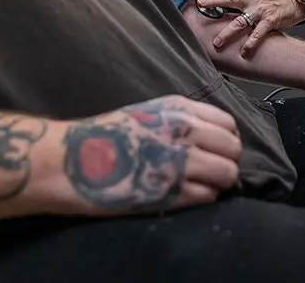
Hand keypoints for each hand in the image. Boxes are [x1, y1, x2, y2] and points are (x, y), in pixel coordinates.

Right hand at [62, 96, 241, 214]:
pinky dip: (203, 197)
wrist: (71, 160)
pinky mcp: (172, 191)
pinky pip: (209, 195)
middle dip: (227, 162)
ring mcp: (181, 161)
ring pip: (228, 174)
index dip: (227, 139)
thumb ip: (182, 118)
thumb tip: (212, 135)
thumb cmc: (106, 136)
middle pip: (233, 149)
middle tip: (212, 171)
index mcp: (180, 108)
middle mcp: (186, 131)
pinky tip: (186, 195)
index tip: (217, 149)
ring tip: (201, 184)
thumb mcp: (148, 111)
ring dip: (219, 182)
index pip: (229, 124)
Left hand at [197, 0, 304, 56]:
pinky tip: (244, 51)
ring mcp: (260, 11)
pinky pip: (258, 33)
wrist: (296, 1)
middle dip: (214, 2)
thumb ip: (242, 1)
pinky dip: (251, 43)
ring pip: (240, 21)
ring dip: (228, 32)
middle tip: (201, 5)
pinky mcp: (270, 21)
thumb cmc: (276, 1)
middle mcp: (252, 1)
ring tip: (217, 42)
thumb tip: (225, 6)